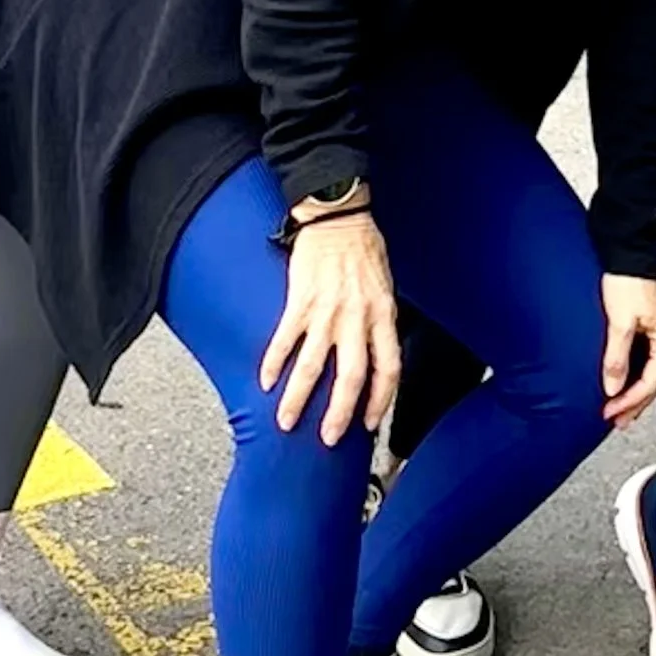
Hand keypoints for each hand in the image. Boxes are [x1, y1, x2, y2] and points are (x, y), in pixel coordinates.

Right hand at [261, 213, 399, 443]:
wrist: (339, 216)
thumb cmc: (365, 250)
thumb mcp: (386, 288)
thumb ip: (380, 324)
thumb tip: (375, 358)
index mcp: (383, 315)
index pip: (389, 369)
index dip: (381, 400)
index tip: (369, 424)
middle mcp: (357, 318)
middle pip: (351, 377)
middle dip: (338, 414)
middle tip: (328, 439)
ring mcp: (327, 312)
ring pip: (313, 366)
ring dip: (298, 399)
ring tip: (287, 421)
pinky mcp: (300, 301)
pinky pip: (285, 340)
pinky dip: (274, 363)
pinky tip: (266, 382)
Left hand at [598, 274, 655, 426]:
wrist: (630, 246)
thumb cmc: (629, 276)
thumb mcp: (620, 320)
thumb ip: (617, 357)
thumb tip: (613, 386)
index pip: (651, 381)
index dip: (630, 400)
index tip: (611, 411)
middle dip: (636, 401)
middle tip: (618, 419)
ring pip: (654, 368)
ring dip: (637, 388)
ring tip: (621, 406)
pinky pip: (651, 355)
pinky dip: (638, 370)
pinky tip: (627, 377)